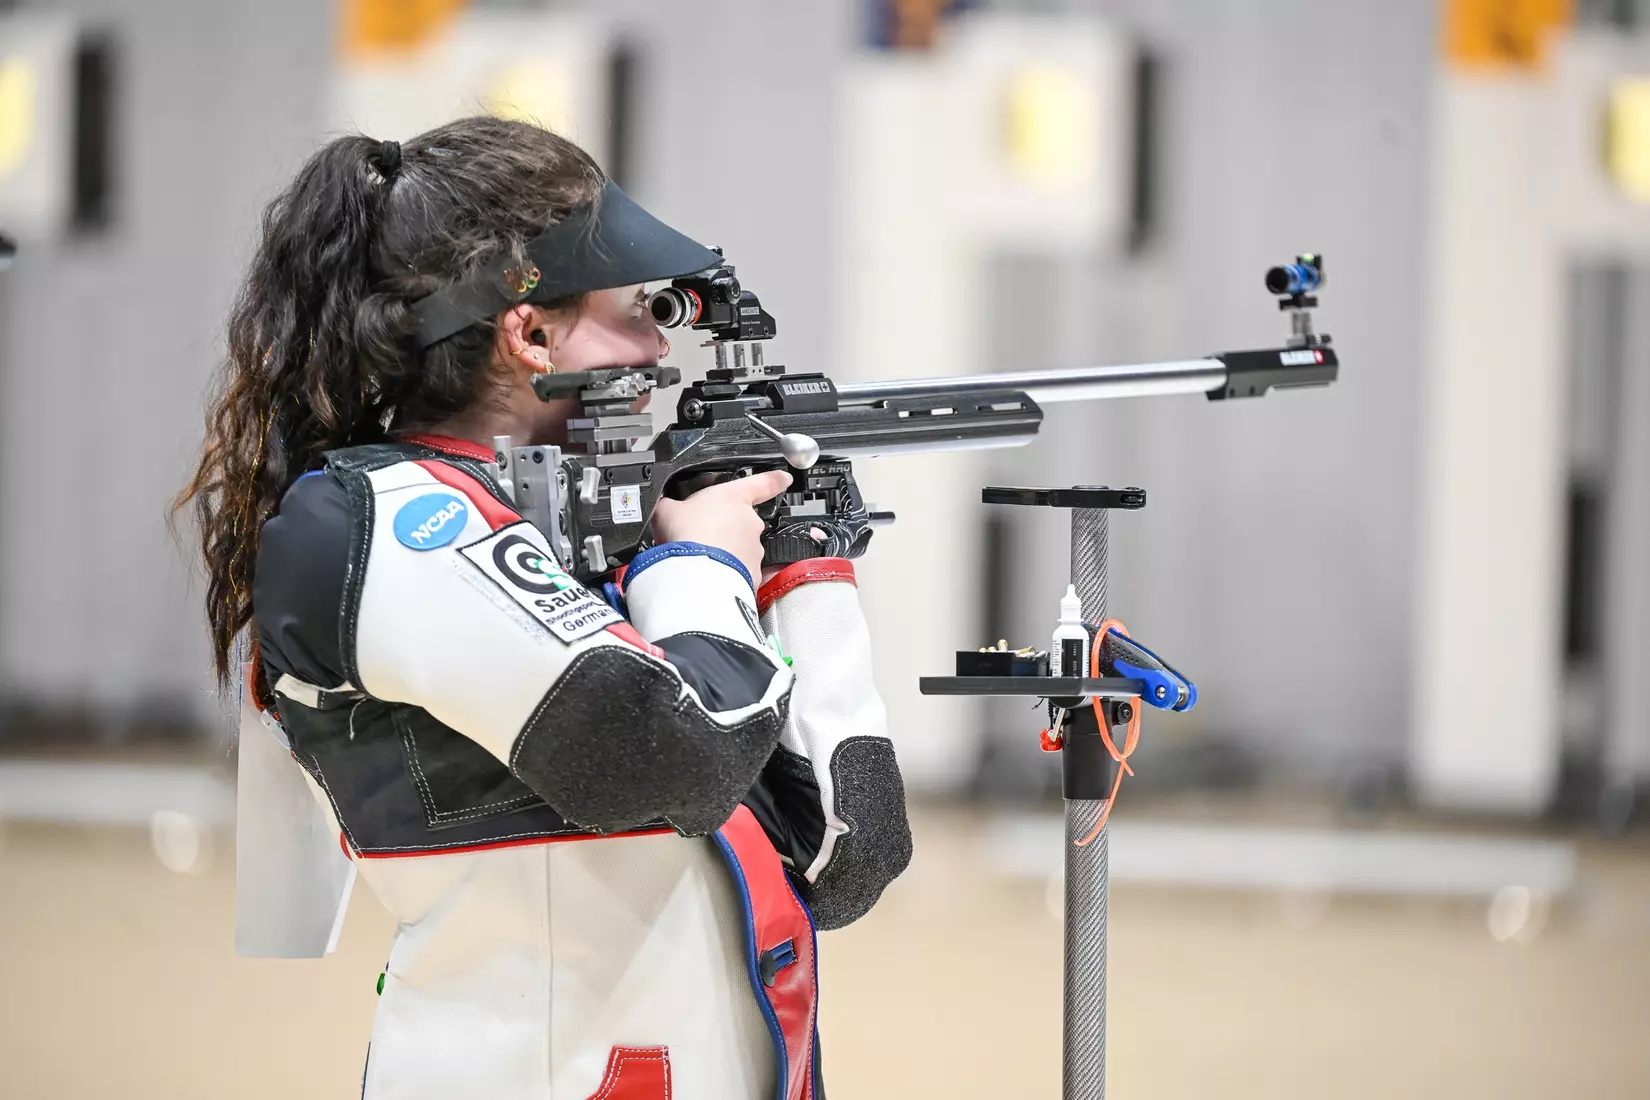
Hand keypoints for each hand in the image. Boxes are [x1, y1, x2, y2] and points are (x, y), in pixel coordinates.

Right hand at [651, 470, 791, 584]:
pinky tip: (706, 576)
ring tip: (699, 559)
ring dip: (724, 553)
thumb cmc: (685, 536)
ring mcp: (754, 549)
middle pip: (741, 523)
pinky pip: (739, 571)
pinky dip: (726, 573)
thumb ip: (671, 506)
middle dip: (724, 531)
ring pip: (740, 549)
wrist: (695, 575)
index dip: (774, 479)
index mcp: (733, 498)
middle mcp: (750, 522)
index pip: (762, 483)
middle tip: (699, 538)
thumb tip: (664, 508)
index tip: (784, 478)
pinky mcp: (752, 574)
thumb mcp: (667, 511)